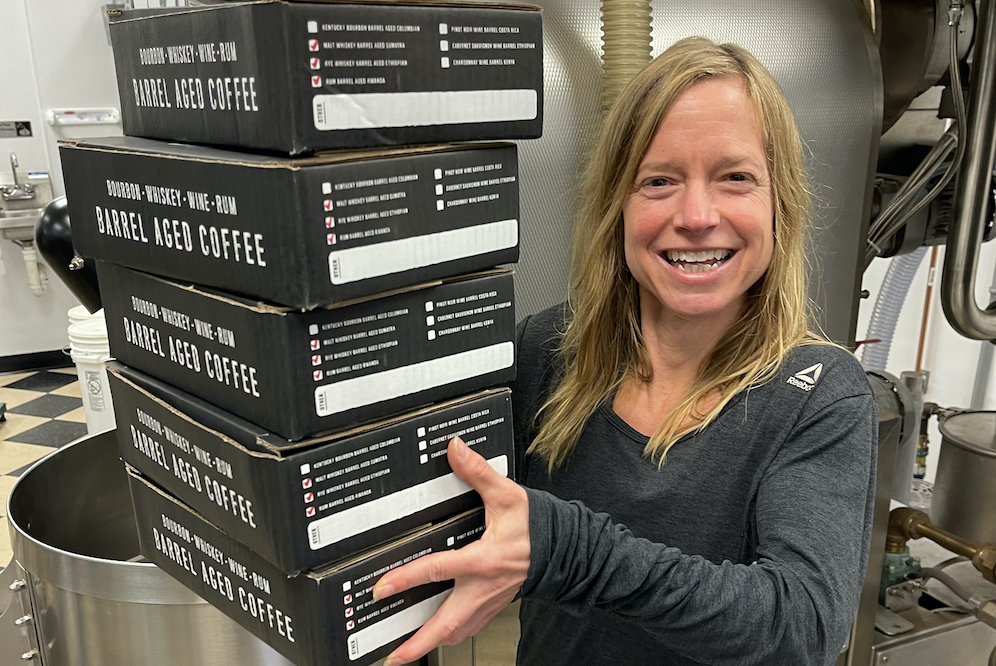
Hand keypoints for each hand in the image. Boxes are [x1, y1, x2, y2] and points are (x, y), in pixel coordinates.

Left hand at [374, 436, 529, 665]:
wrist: (566, 549)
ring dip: (431, 643)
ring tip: (405, 653)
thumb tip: (454, 450)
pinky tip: (436, 636)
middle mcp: (484, 587)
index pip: (438, 570)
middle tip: (394, 657)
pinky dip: (449, 636)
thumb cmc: (537, 526)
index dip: (407, 579)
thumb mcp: (507, 494)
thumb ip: (477, 473)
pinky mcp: (493, 606)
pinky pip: (467, 629)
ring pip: (457, 632)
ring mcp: (489, 601)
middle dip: (418, 642)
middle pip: (447, 623)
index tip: (382, 588)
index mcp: (484, 559)